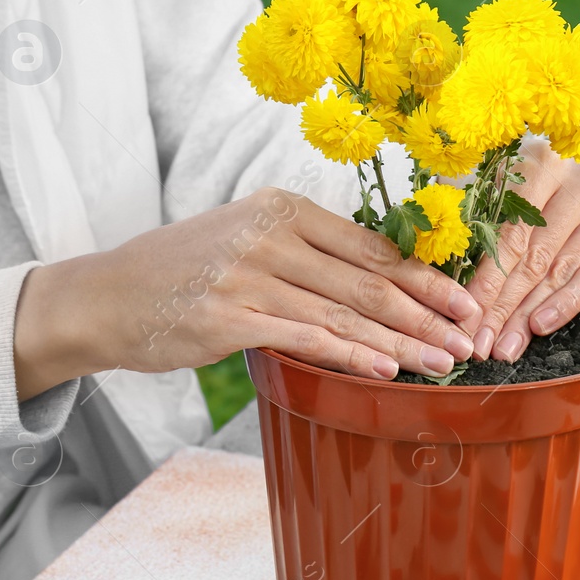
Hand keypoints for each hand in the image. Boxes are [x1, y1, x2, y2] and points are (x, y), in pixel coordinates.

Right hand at [13, 188, 481, 398]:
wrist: (105, 297)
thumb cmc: (183, 275)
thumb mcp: (246, 243)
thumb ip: (307, 257)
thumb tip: (383, 288)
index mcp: (283, 209)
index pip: (372, 248)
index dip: (428, 279)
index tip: (469, 303)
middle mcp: (270, 233)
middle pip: (368, 280)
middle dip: (430, 314)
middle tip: (474, 340)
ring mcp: (248, 273)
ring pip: (344, 312)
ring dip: (401, 342)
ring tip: (444, 363)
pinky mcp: (226, 315)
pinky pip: (304, 336)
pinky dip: (350, 355)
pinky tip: (384, 370)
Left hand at [459, 140, 579, 361]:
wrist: (575, 182)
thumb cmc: (515, 187)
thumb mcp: (484, 185)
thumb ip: (460, 207)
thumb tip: (426, 239)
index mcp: (541, 160)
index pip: (511, 232)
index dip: (486, 278)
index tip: (465, 314)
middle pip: (534, 255)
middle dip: (502, 305)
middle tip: (479, 342)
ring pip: (560, 271)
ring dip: (528, 315)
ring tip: (503, 347)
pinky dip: (566, 305)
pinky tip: (539, 327)